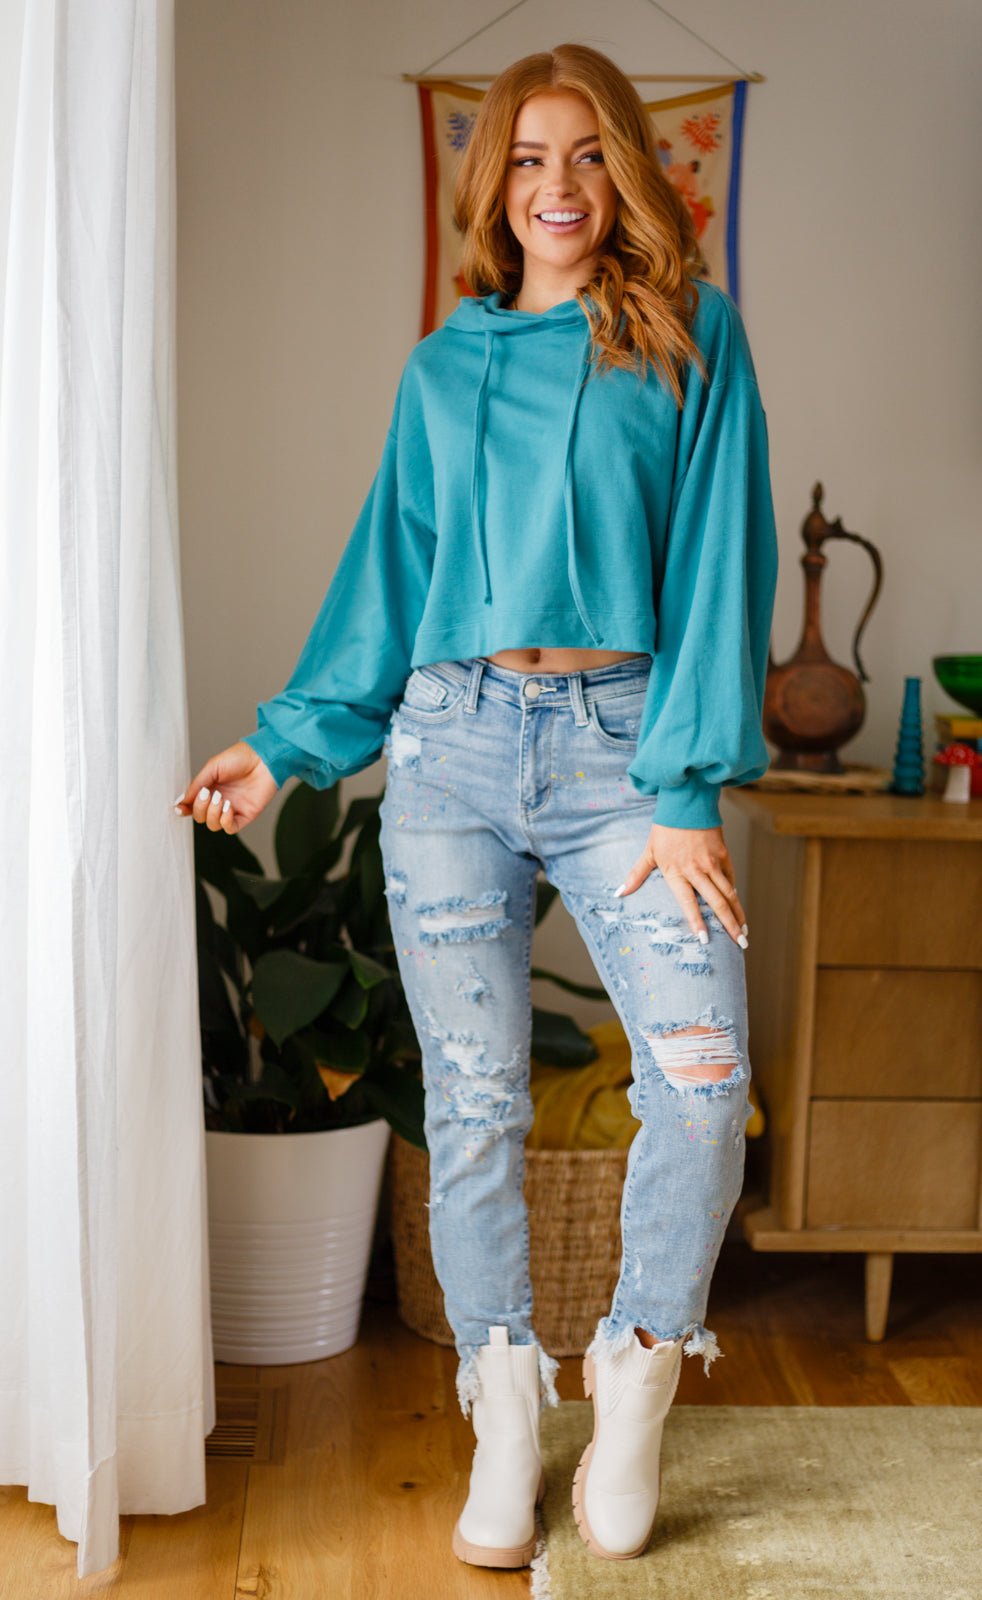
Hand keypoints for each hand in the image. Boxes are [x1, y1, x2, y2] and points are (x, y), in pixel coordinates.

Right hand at [173, 742, 278, 832]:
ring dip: (212, 814)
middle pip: (200, 817)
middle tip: (208, 794)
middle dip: (200, 808)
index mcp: (210, 788)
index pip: (193, 805)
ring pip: (213, 825)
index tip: (180, 808)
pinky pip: (230, 828)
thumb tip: (182, 800)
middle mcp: (219, 800)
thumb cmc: (240, 758)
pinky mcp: (245, 815)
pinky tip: (228, 807)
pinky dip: (225, 821)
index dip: (184, 809)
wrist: (264, 758)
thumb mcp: (212, 767)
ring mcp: (231, 809)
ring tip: (220, 798)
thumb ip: (196, 785)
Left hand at [615, 823, 748, 947]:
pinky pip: (730, 879)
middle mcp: (696, 870)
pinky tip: (737, 907)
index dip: (696, 921)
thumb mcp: (649, 852)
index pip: (688, 902)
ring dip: (738, 914)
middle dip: (729, 925)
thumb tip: (619, 893)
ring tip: (744, 932)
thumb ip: (636, 874)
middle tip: (740, 944)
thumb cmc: (665, 829)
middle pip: (716, 902)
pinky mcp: (723, 855)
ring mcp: (712, 863)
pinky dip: (734, 894)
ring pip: (729, 893)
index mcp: (676, 872)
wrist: (687, 803)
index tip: (705, 939)